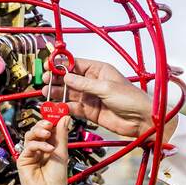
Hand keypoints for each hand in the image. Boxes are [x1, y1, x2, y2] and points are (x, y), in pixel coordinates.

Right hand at [16, 117, 70, 184]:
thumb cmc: (57, 178)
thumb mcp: (62, 153)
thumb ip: (61, 135)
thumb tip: (65, 117)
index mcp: (50, 147)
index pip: (48, 129)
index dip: (51, 120)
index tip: (57, 113)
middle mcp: (39, 149)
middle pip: (37, 129)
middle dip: (43, 124)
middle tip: (49, 123)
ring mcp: (30, 154)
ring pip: (30, 135)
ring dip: (39, 132)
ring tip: (48, 134)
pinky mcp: (22, 159)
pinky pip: (28, 146)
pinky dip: (38, 145)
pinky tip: (47, 149)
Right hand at [43, 58, 176, 139]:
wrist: (141, 120)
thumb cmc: (130, 99)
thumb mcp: (106, 88)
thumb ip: (84, 84)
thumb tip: (66, 77)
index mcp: (99, 70)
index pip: (76, 64)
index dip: (61, 64)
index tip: (49, 65)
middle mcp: (93, 83)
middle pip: (70, 79)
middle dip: (57, 79)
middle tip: (44, 80)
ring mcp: (91, 97)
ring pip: (69, 94)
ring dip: (57, 93)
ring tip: (44, 92)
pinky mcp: (90, 112)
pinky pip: (74, 108)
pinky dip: (64, 107)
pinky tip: (55, 106)